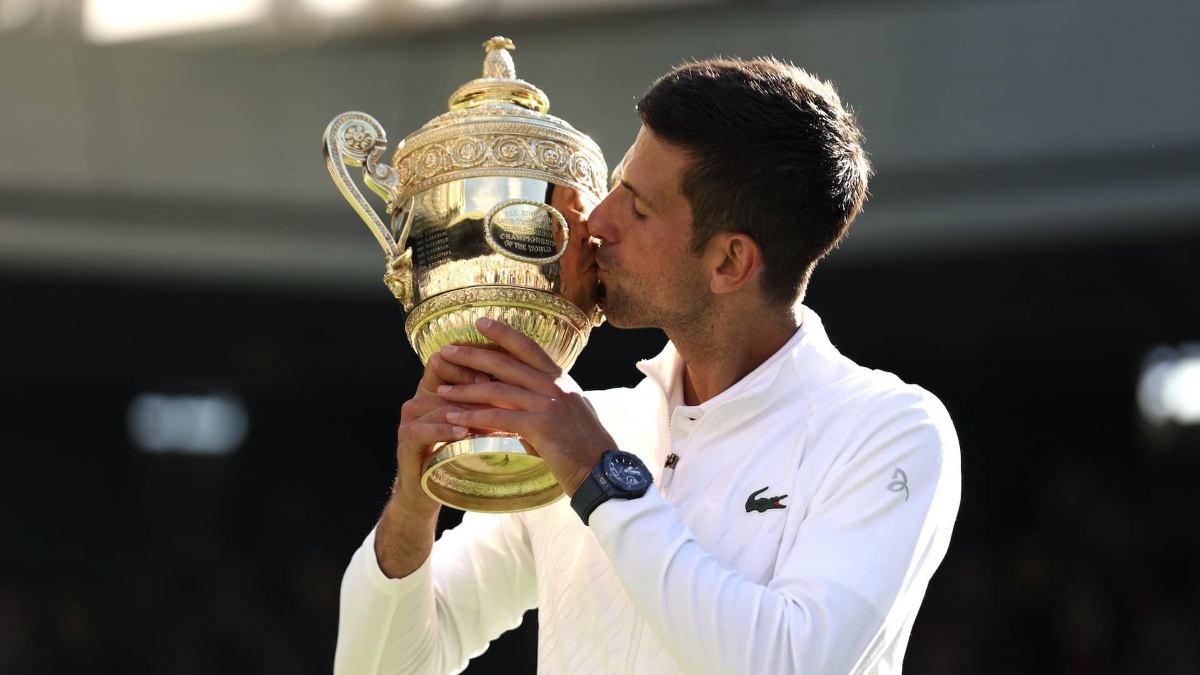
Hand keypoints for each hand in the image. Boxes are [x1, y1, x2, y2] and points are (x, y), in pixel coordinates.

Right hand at [390, 352, 490, 516]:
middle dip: (474, 380)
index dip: (475, 360)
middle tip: (501, 386)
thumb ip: (493, 402)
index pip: (453, 358)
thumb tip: (530, 384)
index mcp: (437, 387)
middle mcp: (421, 397)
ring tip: (491, 413)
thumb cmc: (460, 452)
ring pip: (438, 404)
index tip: (503, 367)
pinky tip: (463, 433)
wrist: (431, 490)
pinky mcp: (406, 442)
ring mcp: (411, 419)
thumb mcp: (478, 422)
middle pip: (443, 374)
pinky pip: (422, 431)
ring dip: (466, 409)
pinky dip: (444, 430)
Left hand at [434, 317, 614, 496]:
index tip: (480, 322)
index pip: (528, 347)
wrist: (602, 470)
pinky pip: (498, 418)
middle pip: (506, 362)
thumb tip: (524, 399)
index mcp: (561, 379)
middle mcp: (554, 386)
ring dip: (465, 389)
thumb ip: (548, 400)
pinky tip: (453, 417)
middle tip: (446, 351)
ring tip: (441, 390)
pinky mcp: (540, 426)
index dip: (503, 332)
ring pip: (497, 389)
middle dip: (472, 355)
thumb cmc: (585, 447)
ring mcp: (548, 404)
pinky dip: (472, 417)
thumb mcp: (569, 412)